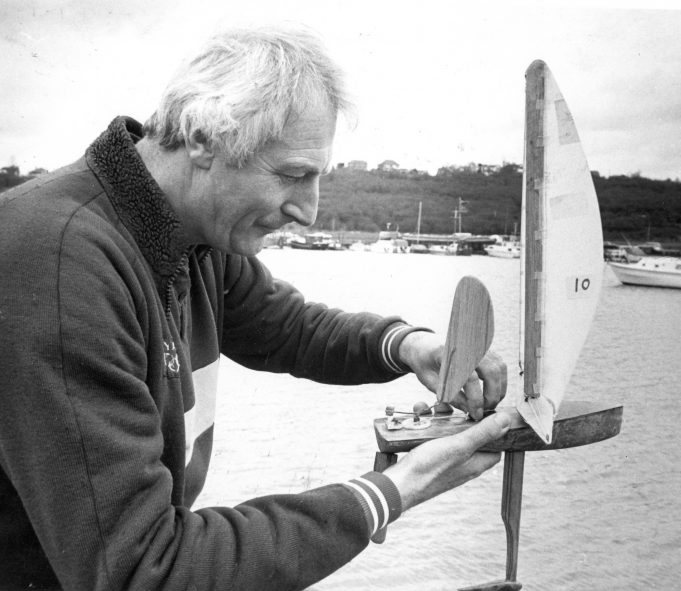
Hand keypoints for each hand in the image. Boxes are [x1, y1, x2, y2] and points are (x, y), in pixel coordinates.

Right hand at [384, 412, 510, 510]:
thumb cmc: (430, 468)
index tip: (482, 411)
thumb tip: (507, 420)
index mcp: (476, 463)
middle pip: (469, 434)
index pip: (495, 444)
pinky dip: (425, 426)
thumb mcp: (459, 446)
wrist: (399, 485)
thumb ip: (483, 433)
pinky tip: (416, 418)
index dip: (492, 427)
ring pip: (448, 433)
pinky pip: (433, 437)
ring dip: (437, 418)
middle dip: (457, 417)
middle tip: (445, 406)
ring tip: (424, 410)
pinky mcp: (429, 457)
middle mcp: (463, 463)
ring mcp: (445, 460)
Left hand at [398, 331, 507, 419]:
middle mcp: (466, 346)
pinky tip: (490, 394)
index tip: (476, 414)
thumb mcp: (430, 381)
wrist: (424, 344)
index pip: (469, 378)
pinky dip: (499, 381)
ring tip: (487, 405)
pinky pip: (499, 365)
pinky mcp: (484, 349)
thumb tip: (469, 409)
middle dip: (491, 396)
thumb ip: (448, 395)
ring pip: (498, 368)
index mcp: (447, 353)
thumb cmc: (425, 363)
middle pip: (490, 371)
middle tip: (483, 412)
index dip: (475, 399)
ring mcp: (477, 346)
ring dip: (498, 389)